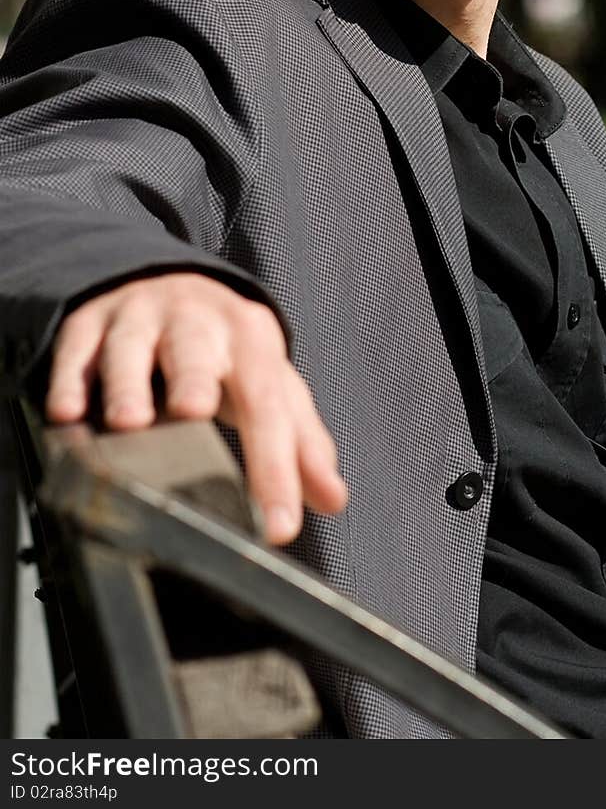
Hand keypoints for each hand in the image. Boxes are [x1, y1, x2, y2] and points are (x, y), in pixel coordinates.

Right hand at [45, 272, 347, 544]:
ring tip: (127, 421)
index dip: (275, 467)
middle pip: (196, 352)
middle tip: (193, 413)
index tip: (278, 526)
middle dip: (193, 380)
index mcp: (250, 342)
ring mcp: (139, 319)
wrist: (169, 282)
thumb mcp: (268, 384)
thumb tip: (333, 498)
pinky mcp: (90, 322)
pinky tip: (67, 412)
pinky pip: (77, 349)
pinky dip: (70, 380)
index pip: (268, 405)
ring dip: (128, 383)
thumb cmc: (224, 350)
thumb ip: (301, 441)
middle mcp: (197, 323)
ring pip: (131, 347)